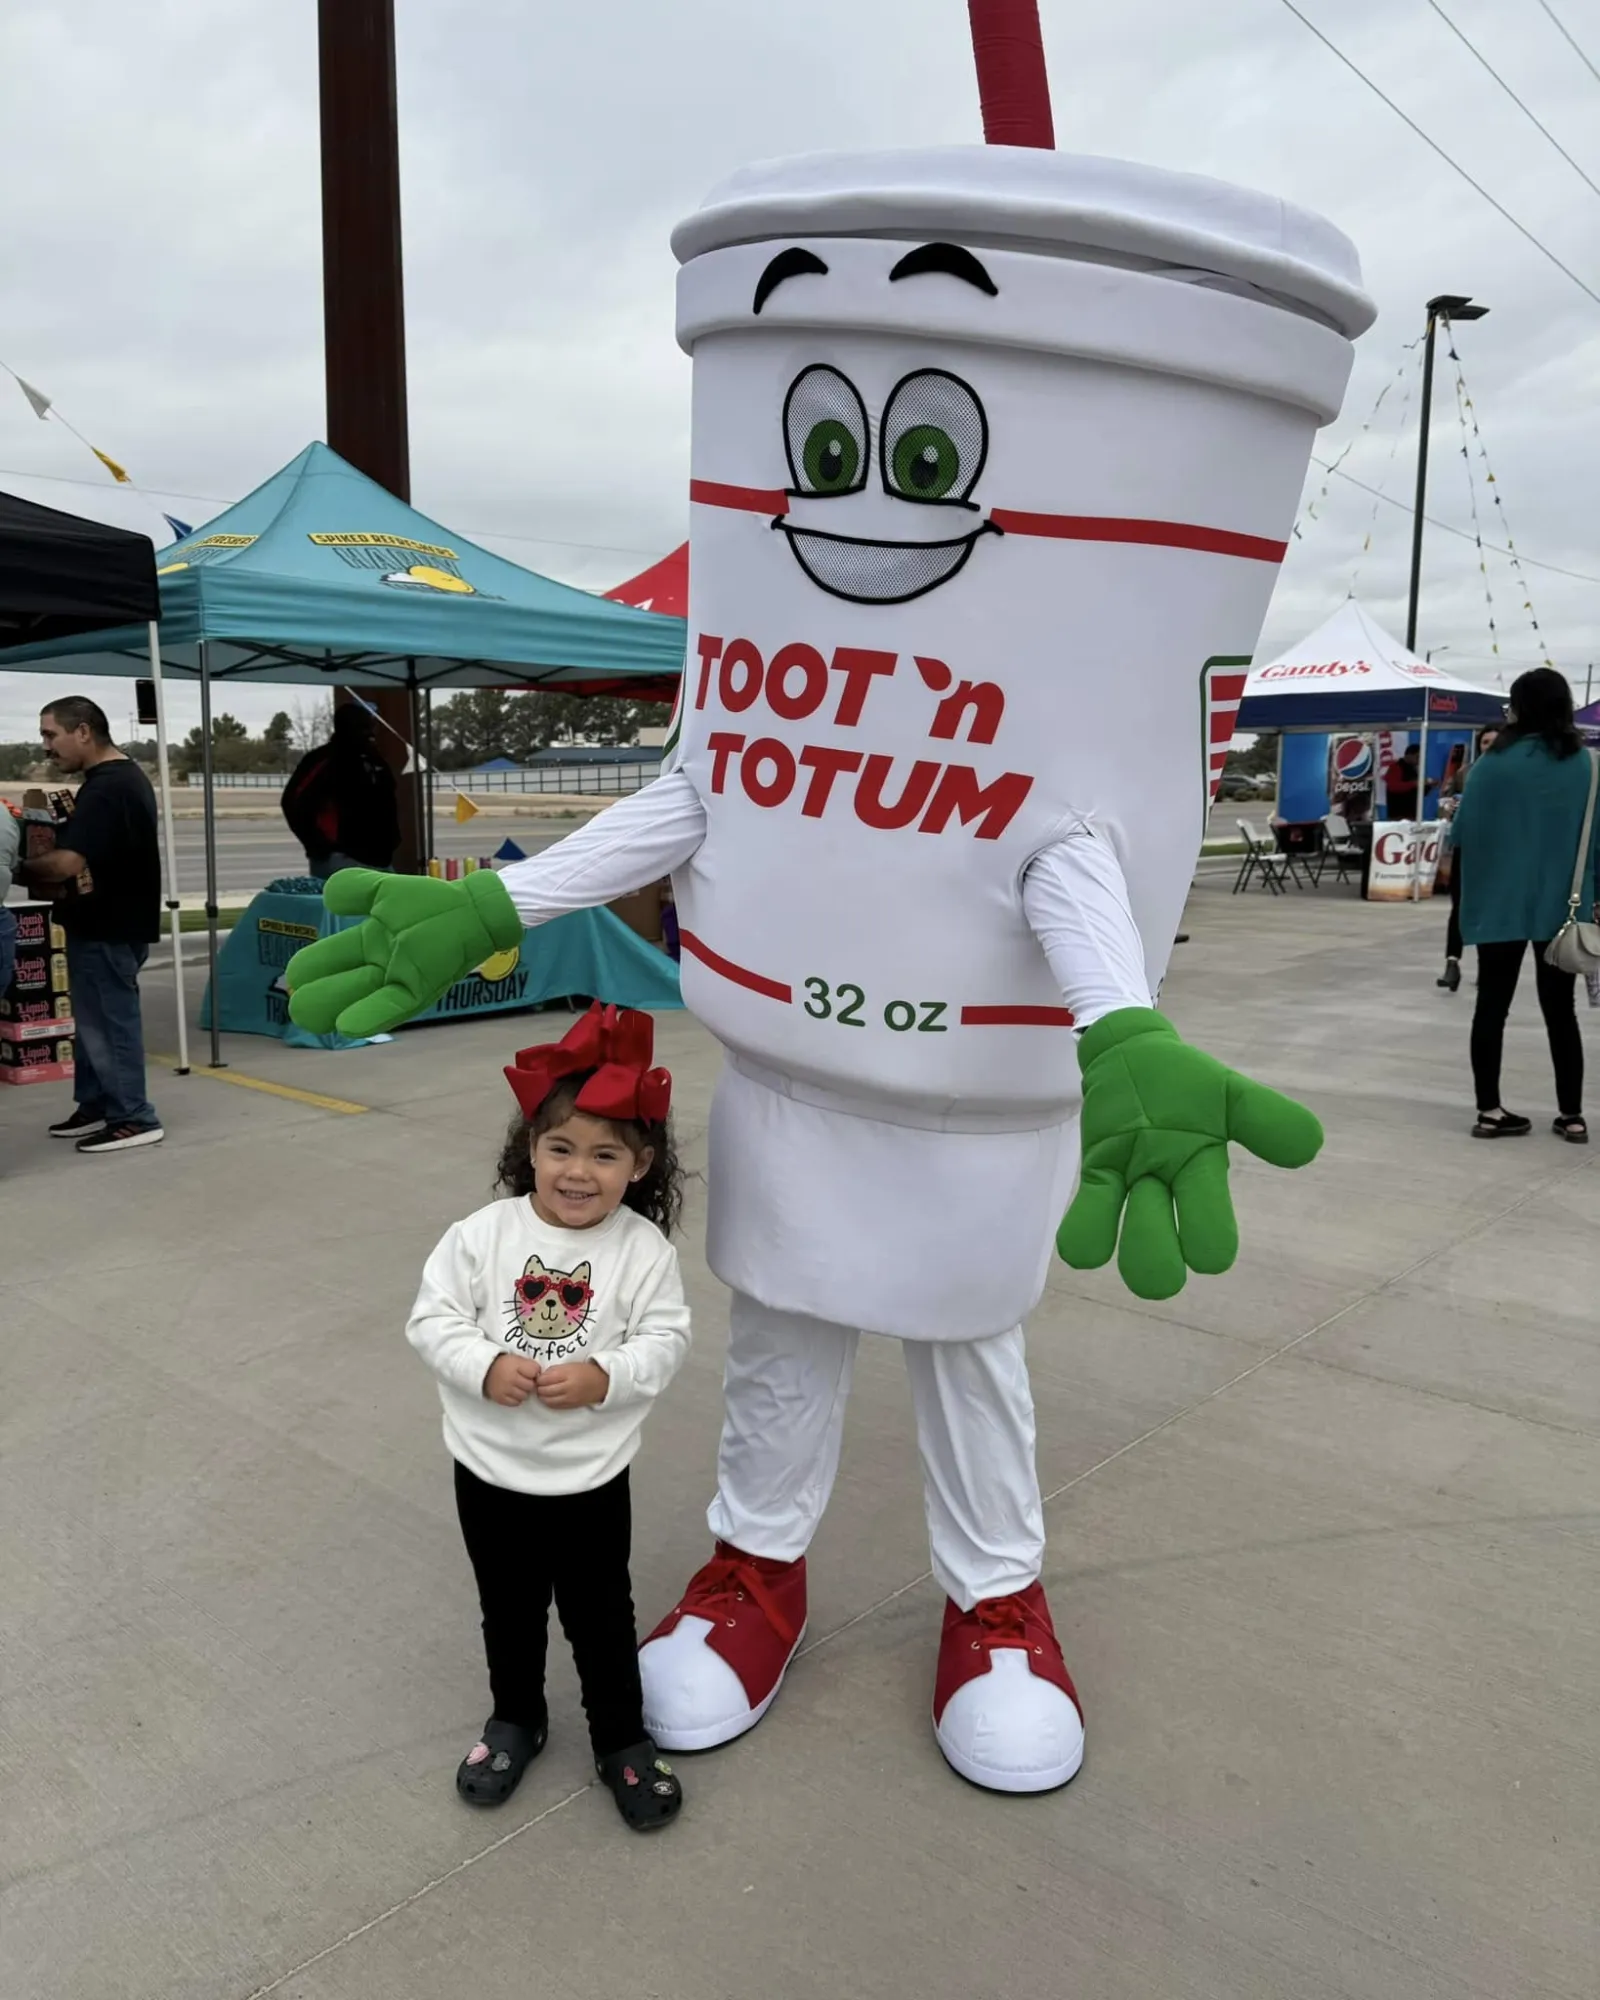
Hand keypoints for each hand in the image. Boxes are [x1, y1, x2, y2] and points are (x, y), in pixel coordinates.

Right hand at [284, 869, 521, 1038]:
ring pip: (360, 997)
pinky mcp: (419, 987)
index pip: (330, 958)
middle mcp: (379, 966)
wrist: (473, 910)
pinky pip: (392, 1004)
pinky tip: (347, 1025)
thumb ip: (356, 889)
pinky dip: (370, 1015)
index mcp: (368, 943)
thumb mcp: (387, 892)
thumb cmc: (432, 903)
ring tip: (309, 1019)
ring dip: (335, 1008)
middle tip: (297, 1006)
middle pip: (341, 984)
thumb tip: (327, 898)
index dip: (311, 968)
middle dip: (317, 995)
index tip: (295, 976)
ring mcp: (398, 979)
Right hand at [485, 1354, 541, 1405]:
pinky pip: (516, 1403)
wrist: (485, 1371)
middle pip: (530, 1385)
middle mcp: (510, 1378)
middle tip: (524, 1381)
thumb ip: (529, 1366)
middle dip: (529, 1383)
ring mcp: (505, 1389)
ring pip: (524, 1396)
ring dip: (523, 1392)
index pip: (535, 1371)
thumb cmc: (505, 1365)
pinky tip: (513, 1393)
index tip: (530, 1372)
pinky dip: (516, 1399)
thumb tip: (540, 1377)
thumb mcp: (517, 1359)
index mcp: (515, 1365)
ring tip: (518, 1387)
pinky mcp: (501, 1398)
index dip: (534, 1372)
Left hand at [534, 1361, 609, 1409]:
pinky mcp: (571, 1405)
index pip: (545, 1379)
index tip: (538, 1377)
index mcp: (568, 1374)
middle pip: (545, 1390)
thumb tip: (541, 1377)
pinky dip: (548, 1402)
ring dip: (542, 1396)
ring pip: (548, 1400)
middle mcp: (568, 1387)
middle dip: (539, 1387)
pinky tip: (549, 1397)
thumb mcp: (570, 1365)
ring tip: (543, 1391)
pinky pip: (554, 1406)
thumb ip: (555, 1370)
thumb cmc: (585, 1371)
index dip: (539, 1379)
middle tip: (538, 1384)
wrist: (602, 1383)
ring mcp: (569, 1398)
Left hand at [1057, 1007, 1322, 1301]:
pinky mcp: (1098, 1170)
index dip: (1207, 1241)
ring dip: (1125, 1243)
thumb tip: (1310, 1148)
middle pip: (1163, 1248)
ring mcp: (1130, 1182)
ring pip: (1127, 1236)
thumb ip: (1265, 1118)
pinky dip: (1084, 1234)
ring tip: (1117, 1220)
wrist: (1133, 1053)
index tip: (1207, 1246)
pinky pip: (1089, 1209)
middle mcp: (1169, 1187)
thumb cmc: (1187, 1080)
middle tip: (1157, 1247)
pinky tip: (1081, 1251)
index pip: (1212, 1227)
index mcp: (1205, 1171)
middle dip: (1156, 1256)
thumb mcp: (1230, 1092)